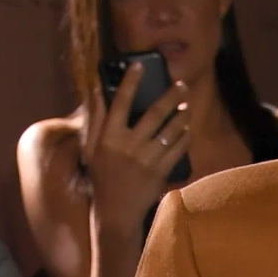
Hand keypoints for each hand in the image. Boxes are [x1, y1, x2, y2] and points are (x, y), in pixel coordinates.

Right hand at [81, 71, 190, 238]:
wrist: (116, 210)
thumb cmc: (101, 176)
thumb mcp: (90, 147)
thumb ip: (94, 119)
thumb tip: (94, 90)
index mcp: (109, 137)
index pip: (119, 103)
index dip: (129, 83)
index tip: (138, 66)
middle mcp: (128, 146)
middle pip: (153, 114)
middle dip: (170, 97)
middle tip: (182, 85)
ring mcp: (146, 159)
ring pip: (169, 131)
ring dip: (181, 117)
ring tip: (187, 107)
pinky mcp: (160, 172)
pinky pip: (177, 150)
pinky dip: (184, 138)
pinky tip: (187, 130)